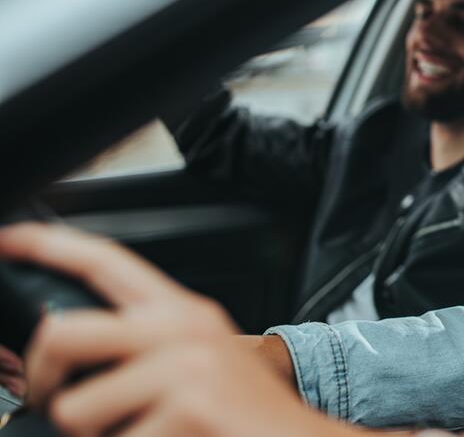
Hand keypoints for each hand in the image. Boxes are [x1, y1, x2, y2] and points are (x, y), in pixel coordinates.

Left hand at [0, 223, 355, 436]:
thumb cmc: (244, 413)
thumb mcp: (198, 360)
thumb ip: (144, 344)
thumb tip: (64, 350)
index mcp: (183, 312)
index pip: (106, 261)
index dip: (47, 245)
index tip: (6, 241)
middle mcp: (183, 330)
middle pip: (63, 332)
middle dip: (41, 377)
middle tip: (53, 397)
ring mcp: (185, 369)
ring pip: (76, 408)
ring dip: (94, 435)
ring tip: (138, 433)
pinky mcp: (187, 411)